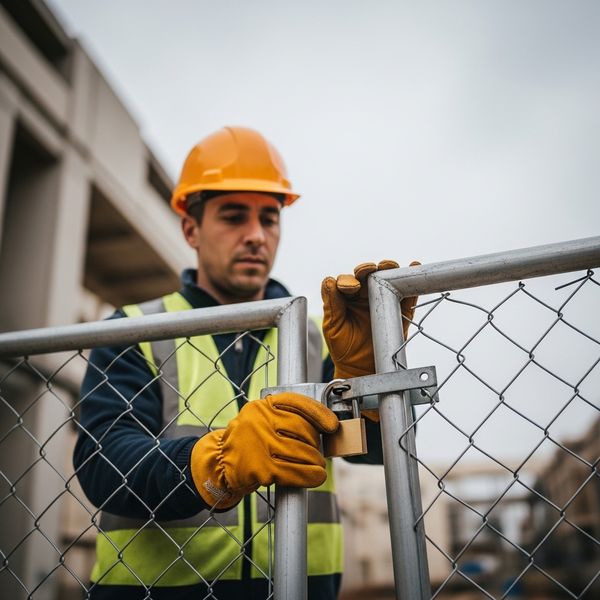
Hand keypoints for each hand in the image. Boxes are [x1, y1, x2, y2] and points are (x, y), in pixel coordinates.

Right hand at [190, 393, 338, 508]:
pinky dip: (310, 475)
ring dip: (316, 461)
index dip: (319, 414)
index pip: (297, 402)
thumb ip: (286, 418)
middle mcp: (259, 421)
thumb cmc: (251, 441)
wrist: (220, 463)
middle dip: (316, 443)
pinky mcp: (260, 468)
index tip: (332, 426)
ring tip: (318, 466)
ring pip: (301, 451)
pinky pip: (294, 471)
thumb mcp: (263, 421)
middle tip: (319, 453)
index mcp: (262, 405)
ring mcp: (258, 444)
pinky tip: (316, 476)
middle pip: (302, 429)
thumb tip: (324, 428)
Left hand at [321, 260, 419, 378]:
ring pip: (386, 279)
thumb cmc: (343, 348)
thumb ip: (331, 304)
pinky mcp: (400, 311)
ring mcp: (383, 300)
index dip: (348, 280)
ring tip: (390, 266)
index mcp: (346, 297)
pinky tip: (414, 266)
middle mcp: (364, 295)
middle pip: (367, 275)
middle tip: (371, 269)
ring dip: (389, 270)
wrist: (362, 370)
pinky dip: (412, 281)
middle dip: (368, 269)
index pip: (346, 281)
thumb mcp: (333, 327)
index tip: (353, 287)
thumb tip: (330, 280)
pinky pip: (407, 295)